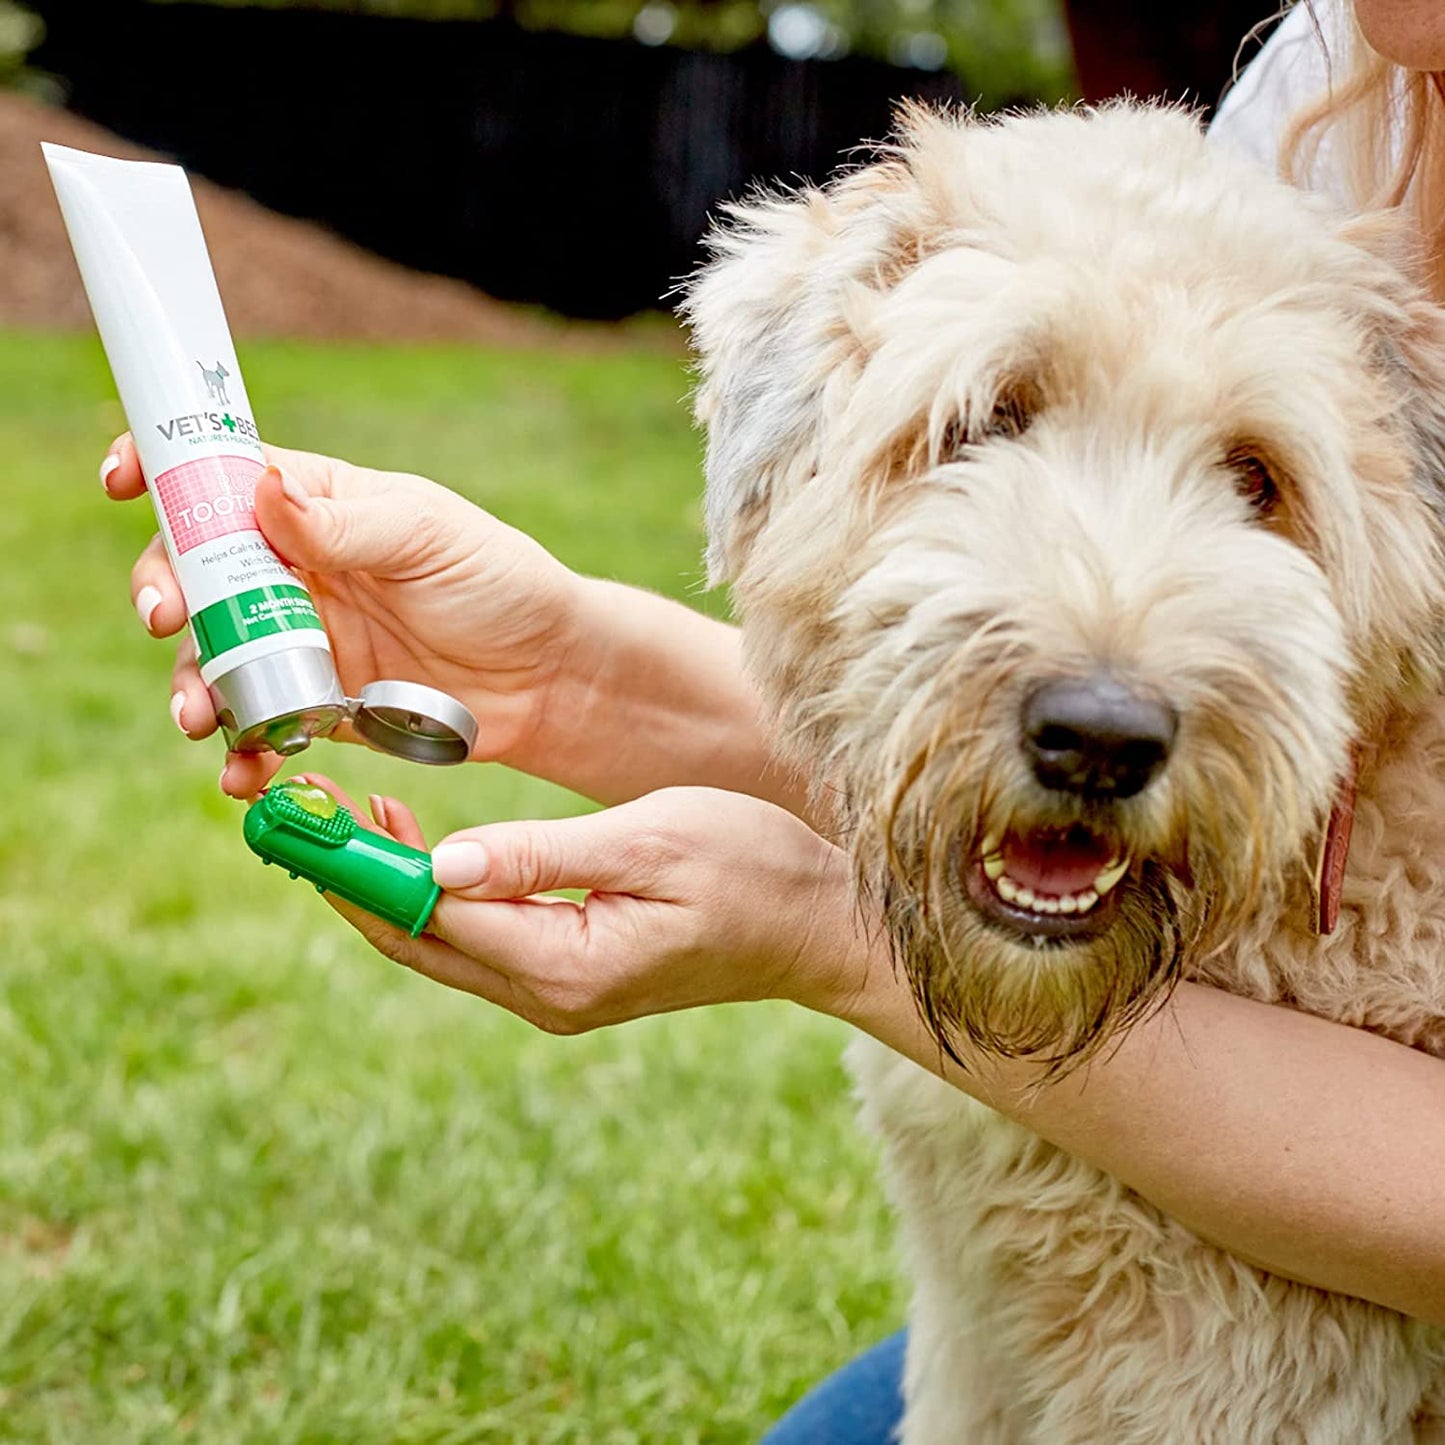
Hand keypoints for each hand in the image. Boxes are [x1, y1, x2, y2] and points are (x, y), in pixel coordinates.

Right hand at [103, 436, 581, 796]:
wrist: (549, 680)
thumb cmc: (500, 585)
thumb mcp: (428, 538)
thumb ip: (345, 524)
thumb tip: (262, 488)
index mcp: (317, 507)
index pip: (222, 478)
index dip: (163, 474)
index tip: (120, 485)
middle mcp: (295, 571)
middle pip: (197, 575)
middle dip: (165, 593)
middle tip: (168, 619)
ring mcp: (301, 643)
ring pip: (216, 659)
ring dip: (192, 687)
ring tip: (197, 718)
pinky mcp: (318, 710)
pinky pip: (258, 728)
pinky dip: (241, 752)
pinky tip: (242, 772)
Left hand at [302, 778, 867, 1032]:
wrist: (818, 925)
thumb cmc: (752, 868)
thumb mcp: (651, 841)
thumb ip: (541, 856)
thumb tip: (438, 863)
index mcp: (564, 964)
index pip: (429, 914)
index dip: (355, 862)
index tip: (298, 811)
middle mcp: (548, 995)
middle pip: (415, 941)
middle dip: (347, 877)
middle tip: (293, 810)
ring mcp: (556, 994)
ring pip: (438, 945)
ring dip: (384, 886)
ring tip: (341, 815)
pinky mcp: (569, 977)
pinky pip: (474, 943)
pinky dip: (431, 897)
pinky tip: (416, 848)